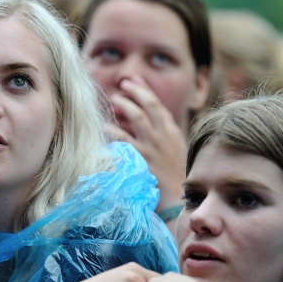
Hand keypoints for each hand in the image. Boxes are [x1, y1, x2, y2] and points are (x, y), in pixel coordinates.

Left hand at [108, 77, 186, 212]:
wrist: (178, 200)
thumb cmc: (175, 178)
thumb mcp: (175, 152)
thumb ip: (163, 136)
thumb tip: (148, 122)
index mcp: (173, 133)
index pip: (158, 106)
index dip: (145, 90)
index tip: (134, 81)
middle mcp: (164, 136)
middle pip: (149, 105)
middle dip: (135, 90)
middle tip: (123, 83)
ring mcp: (152, 146)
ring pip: (136, 116)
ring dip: (124, 104)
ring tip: (114, 99)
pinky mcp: (140, 159)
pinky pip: (122, 139)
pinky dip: (112, 130)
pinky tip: (104, 125)